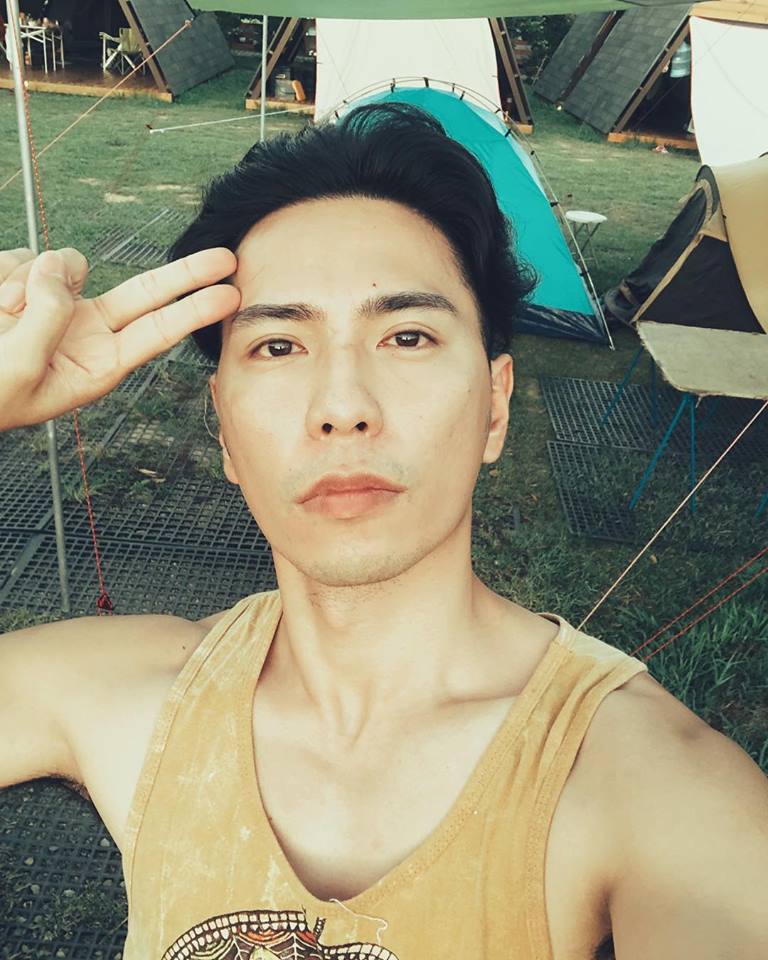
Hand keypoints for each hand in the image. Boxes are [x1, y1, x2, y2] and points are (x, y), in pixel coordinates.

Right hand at [0, 246, 239, 429]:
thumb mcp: (21, 368)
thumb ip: (48, 318)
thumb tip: (57, 268)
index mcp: (97, 364)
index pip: (157, 332)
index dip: (194, 311)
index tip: (231, 297)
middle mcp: (86, 332)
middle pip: (146, 294)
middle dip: (185, 274)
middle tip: (227, 256)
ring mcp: (57, 306)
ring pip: (67, 265)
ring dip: (35, 280)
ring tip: (3, 317)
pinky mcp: (26, 283)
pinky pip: (25, 258)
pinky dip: (6, 276)